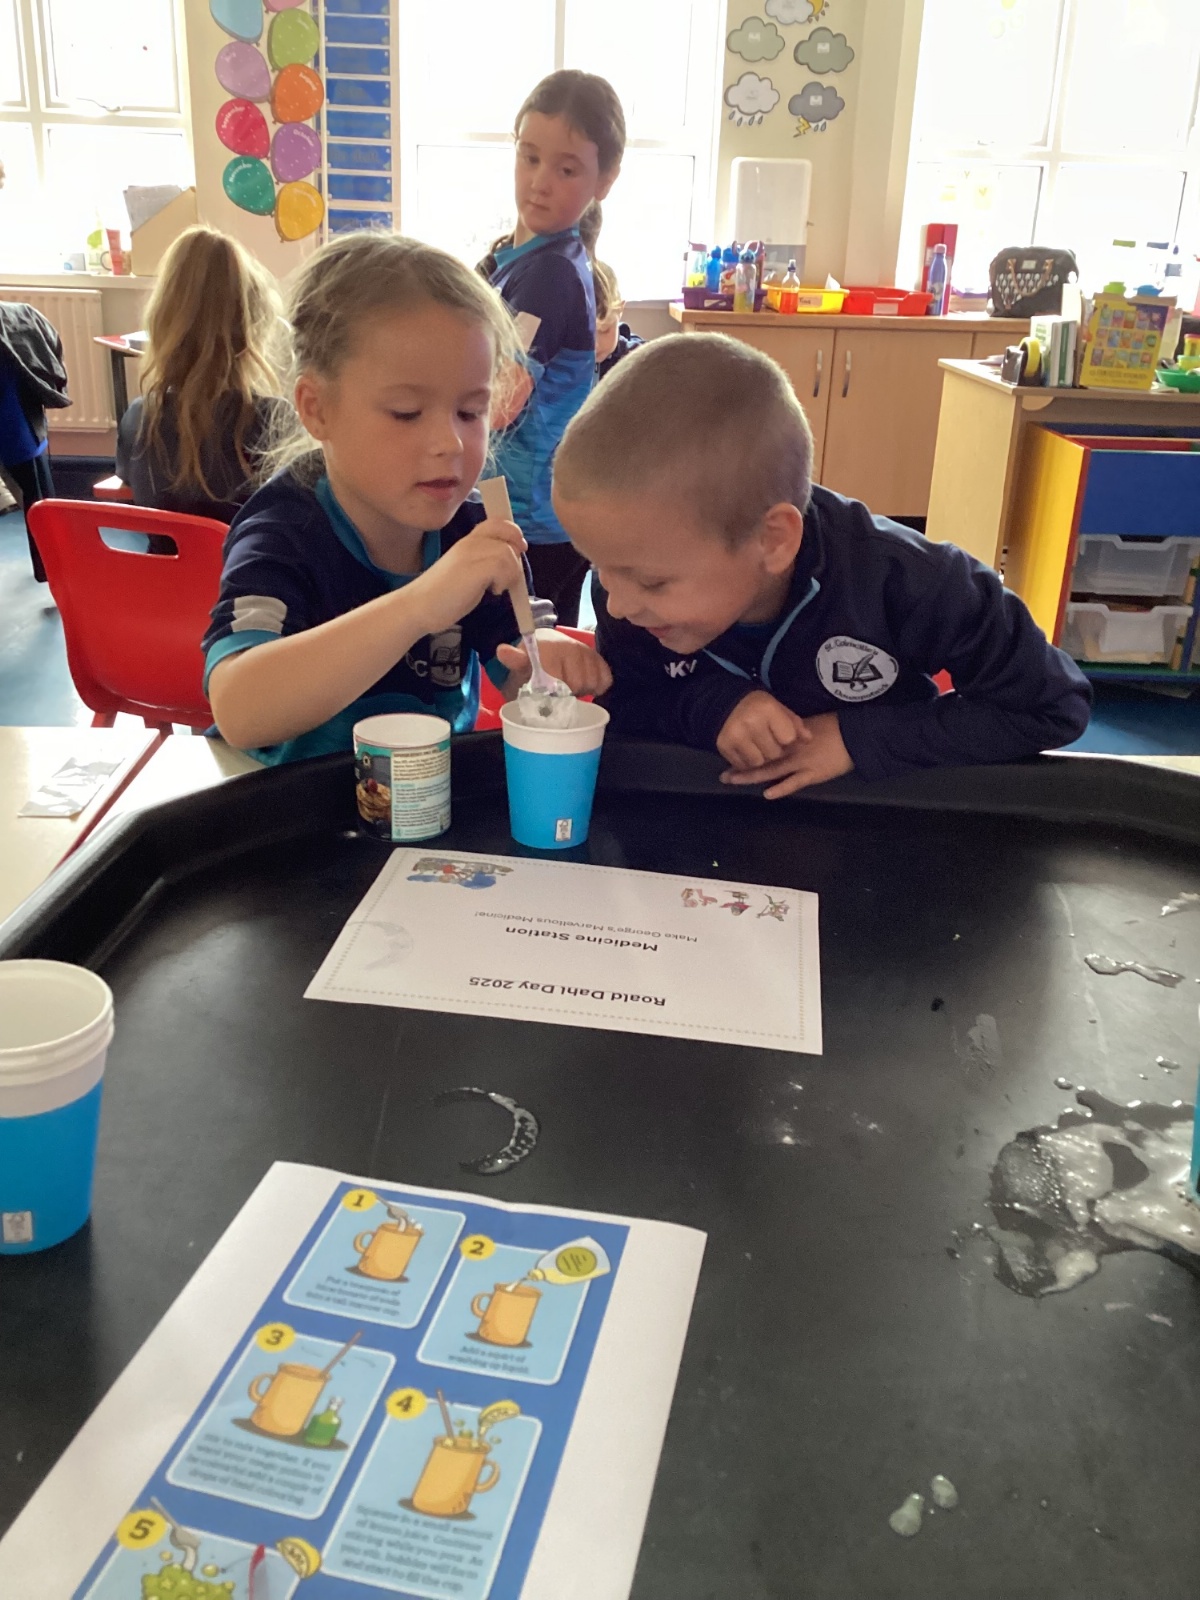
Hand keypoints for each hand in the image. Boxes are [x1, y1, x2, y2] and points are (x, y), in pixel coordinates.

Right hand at [404, 517, 525, 636]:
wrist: (418, 607)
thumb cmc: (443, 595)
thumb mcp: (467, 571)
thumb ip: (485, 562)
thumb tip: (511, 560)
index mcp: (467, 541)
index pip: (497, 522)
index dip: (512, 532)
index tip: (518, 550)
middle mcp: (469, 542)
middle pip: (506, 530)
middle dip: (516, 550)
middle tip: (510, 572)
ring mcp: (470, 554)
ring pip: (508, 552)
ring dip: (511, 572)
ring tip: (496, 587)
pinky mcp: (474, 569)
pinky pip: (504, 565)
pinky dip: (505, 580)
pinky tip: (493, 591)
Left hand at [496, 632, 612, 696]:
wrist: (545, 648)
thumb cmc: (532, 663)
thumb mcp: (520, 664)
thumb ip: (514, 660)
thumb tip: (502, 650)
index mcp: (550, 648)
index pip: (559, 682)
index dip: (553, 694)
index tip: (548, 695)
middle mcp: (571, 646)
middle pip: (577, 685)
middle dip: (568, 694)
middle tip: (558, 693)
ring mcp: (587, 652)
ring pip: (592, 683)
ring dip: (582, 691)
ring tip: (570, 689)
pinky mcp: (599, 658)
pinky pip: (605, 679)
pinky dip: (597, 687)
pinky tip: (585, 687)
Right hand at [716, 690, 811, 770]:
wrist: (725, 703)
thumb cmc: (758, 706)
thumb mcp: (778, 708)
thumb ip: (794, 724)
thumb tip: (808, 740)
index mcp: (767, 710)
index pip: (788, 738)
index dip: (788, 740)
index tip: (782, 736)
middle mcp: (751, 723)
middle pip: (773, 754)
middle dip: (774, 751)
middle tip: (769, 743)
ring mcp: (736, 736)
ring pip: (758, 763)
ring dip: (760, 759)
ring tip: (758, 747)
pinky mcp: (724, 747)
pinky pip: (742, 765)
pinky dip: (746, 762)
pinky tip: (746, 751)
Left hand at [720, 710, 853, 798]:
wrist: (855, 736)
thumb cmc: (834, 726)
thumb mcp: (808, 724)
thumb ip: (790, 731)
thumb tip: (773, 734)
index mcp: (789, 735)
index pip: (762, 742)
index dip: (745, 749)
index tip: (730, 754)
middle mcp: (790, 748)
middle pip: (761, 757)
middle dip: (741, 766)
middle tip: (723, 774)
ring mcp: (801, 762)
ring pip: (771, 770)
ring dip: (751, 776)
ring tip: (733, 780)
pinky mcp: (813, 774)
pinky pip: (794, 782)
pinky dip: (780, 788)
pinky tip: (766, 793)